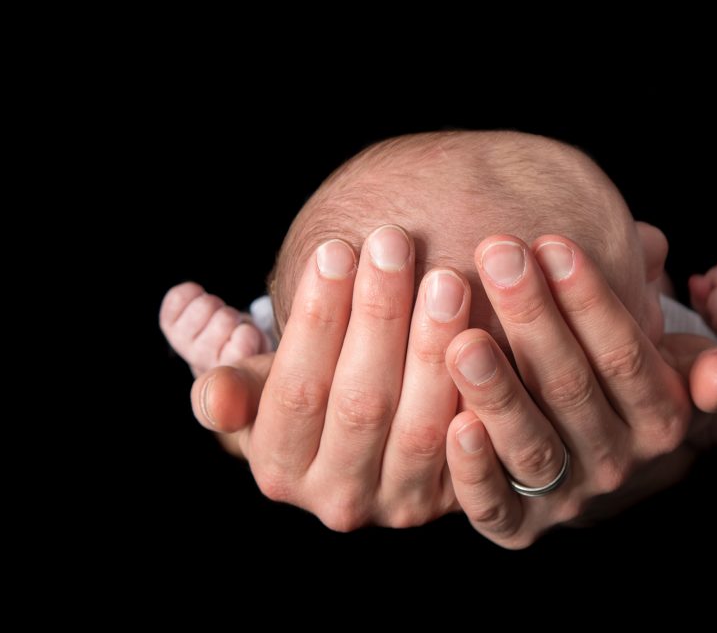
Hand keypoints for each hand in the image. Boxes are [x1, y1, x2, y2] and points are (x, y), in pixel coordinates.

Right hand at [189, 225, 471, 528]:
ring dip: (434, 347)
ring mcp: (399, 504)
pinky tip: (489, 337)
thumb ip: (226, 368)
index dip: (316, 318)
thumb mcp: (257, 381)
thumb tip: (195, 343)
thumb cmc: (307, 387)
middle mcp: (336, 499)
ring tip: (446, 277)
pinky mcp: (454, 502)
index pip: (296, 390)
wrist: (370, 438)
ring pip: (421, 425)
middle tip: (395, 243)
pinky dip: (479, 396)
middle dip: (378, 316)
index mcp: (278, 467)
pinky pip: (473, 450)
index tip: (335, 248)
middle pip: (360, 403)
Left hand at [442, 235, 716, 547]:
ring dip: (497, 391)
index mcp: (662, 419)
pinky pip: (494, 508)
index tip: (553, 243)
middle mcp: (616, 464)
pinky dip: (475, 471)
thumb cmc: (620, 374)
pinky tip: (454, 426)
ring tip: (463, 338)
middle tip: (496, 256)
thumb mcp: (676, 364)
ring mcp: (566, 498)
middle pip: (572, 389)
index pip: (627, 356)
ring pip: (533, 445)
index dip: (591, 300)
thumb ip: (703, 362)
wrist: (588, 449)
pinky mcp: (516, 526)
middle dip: (533, 317)